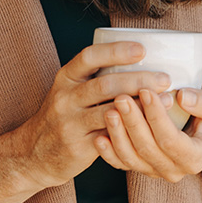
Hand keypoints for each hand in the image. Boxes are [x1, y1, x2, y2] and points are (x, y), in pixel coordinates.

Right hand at [12, 42, 173, 188]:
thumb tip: (142, 61)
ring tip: (166, 101)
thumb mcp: (70, 90)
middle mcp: (64, 98)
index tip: (142, 49)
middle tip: (164, 78)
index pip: (89, 56)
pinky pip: (109, 137)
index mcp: (65, 77)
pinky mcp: (78, 147)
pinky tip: (151, 126)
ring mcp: (70, 123)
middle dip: (138, 80)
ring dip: (141, 106)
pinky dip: (132, 130)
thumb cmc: (63, 115)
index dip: (115, 51)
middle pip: (104, 84)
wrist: (34, 153)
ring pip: (109, 112)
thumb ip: (96, 78)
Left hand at [96, 86, 201, 182]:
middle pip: (148, 149)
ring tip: (109, 111)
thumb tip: (182, 96)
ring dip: (118, 135)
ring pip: (131, 158)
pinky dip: (108, 152)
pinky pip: (120, 164)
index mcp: (194, 158)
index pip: (171, 140)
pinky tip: (99, 136)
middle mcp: (173, 170)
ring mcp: (154, 171)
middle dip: (133, 123)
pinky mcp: (139, 167)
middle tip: (121, 97)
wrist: (199, 132)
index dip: (157, 117)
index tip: (146, 91)